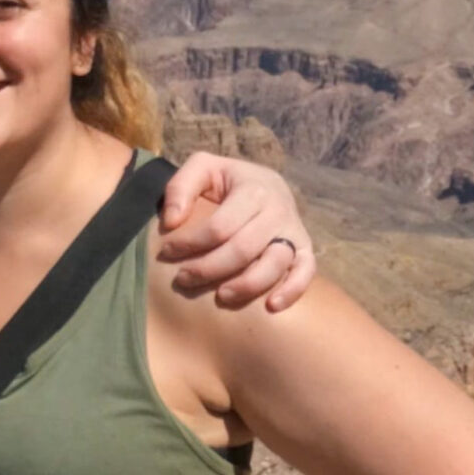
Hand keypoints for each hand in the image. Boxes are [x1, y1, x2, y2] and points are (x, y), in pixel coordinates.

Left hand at [157, 154, 316, 312]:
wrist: (266, 183)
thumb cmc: (228, 182)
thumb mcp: (203, 169)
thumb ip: (180, 187)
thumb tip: (171, 222)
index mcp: (254, 189)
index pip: (219, 226)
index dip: (190, 243)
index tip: (167, 251)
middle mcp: (278, 210)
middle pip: (243, 249)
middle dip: (208, 269)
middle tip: (183, 279)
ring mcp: (294, 231)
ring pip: (274, 264)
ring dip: (245, 285)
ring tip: (220, 296)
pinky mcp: (305, 249)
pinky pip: (306, 271)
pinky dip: (293, 290)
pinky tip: (272, 306)